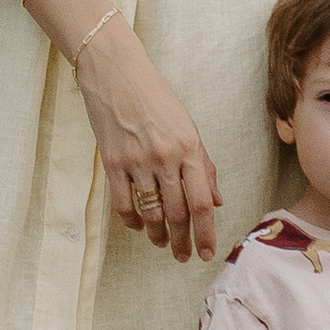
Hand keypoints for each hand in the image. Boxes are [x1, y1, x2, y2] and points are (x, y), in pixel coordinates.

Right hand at [76, 19, 223, 260]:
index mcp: (189, 147)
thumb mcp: (187, 127)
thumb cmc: (156, 97)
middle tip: (184, 257)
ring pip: (151, 213)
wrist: (116, 72)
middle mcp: (165, 156)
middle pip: (178, 213)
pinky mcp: (111, 161)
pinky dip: (133, 221)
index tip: (208, 252)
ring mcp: (136, 160)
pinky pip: (124, 204)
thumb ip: (203, 165)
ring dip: (158, 236)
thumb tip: (217, 200)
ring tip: (162, 244)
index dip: (207, 233)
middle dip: (183, 241)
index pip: (202, 202)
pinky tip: (139, 226)